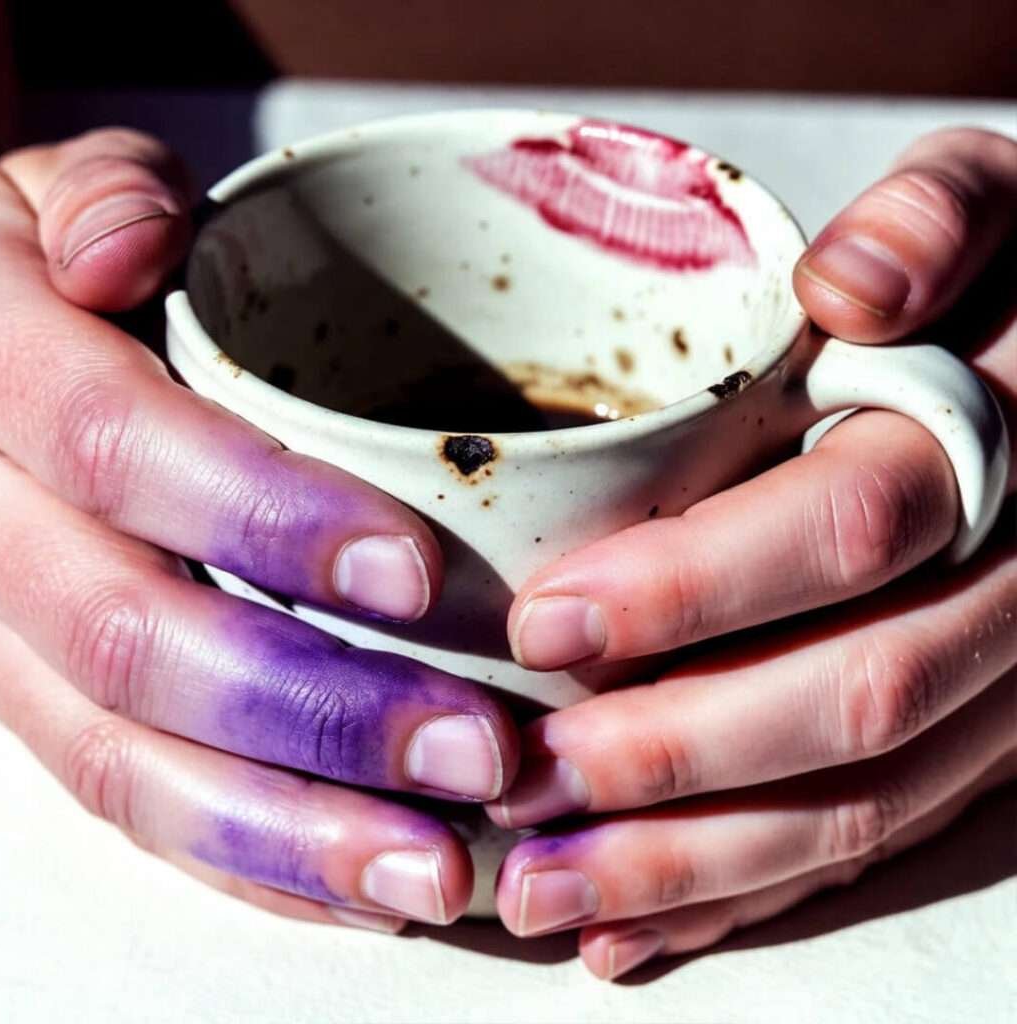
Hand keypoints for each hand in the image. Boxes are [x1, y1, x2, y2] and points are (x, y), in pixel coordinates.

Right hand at [0, 130, 518, 930]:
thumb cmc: (50, 275)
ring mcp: (2, 643)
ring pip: (124, 764)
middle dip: (315, 711)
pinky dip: (248, 861)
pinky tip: (358, 885)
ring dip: (291, 833)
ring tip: (434, 867)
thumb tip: (123, 245)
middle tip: (478, 752)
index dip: (262, 514)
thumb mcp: (54, 196)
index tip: (417, 574)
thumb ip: (98, 195)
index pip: (116, 447)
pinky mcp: (38, 708)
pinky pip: (128, 806)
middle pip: (131, 641)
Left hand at [487, 127, 1016, 976]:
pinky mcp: (982, 736)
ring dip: (695, 864)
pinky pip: (879, 835)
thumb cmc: (1012, 270)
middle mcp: (1011, 580)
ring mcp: (1006, 677)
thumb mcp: (988, 202)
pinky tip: (641, 926)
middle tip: (524, 790)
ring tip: (547, 895)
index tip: (547, 623)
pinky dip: (754, 891)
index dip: (696, 586)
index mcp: (996, 440)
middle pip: (852, 693)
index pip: (847, 526)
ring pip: (863, 800)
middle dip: (677, 757)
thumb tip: (850, 284)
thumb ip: (932, 223)